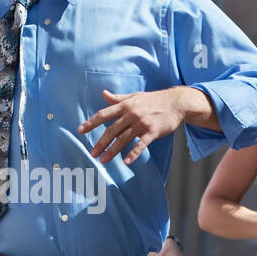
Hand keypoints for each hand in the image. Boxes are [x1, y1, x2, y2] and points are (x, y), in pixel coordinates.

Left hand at [79, 86, 193, 164]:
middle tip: (92, 153)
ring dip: (112, 151)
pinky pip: (141, 145)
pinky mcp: (152, 132)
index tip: (80, 130)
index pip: (104, 114)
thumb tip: (103, 93)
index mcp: (125, 105)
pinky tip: (126, 162)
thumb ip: (117, 98)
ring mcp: (141, 124)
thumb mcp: (134, 96)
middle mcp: (131, 114)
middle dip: (100, 143)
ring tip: (103, 160)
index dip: (91, 123)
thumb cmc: (153, 100)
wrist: (175, 102)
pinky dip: (133, 153)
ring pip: (123, 139)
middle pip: (112, 130)